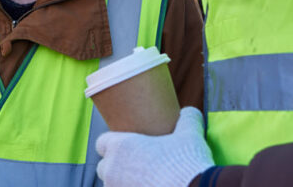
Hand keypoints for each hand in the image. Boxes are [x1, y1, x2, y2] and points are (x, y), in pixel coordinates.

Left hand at [95, 106, 214, 186]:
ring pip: (113, 185)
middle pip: (104, 167)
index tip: (127, 146)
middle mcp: (112, 170)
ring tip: (144, 180)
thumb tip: (190, 113)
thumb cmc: (186, 163)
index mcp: (121, 147)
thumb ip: (187, 119)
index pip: (102, 142)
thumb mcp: (190, 133)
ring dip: (123, 183)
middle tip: (137, 165)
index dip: (113, 144)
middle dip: (117, 167)